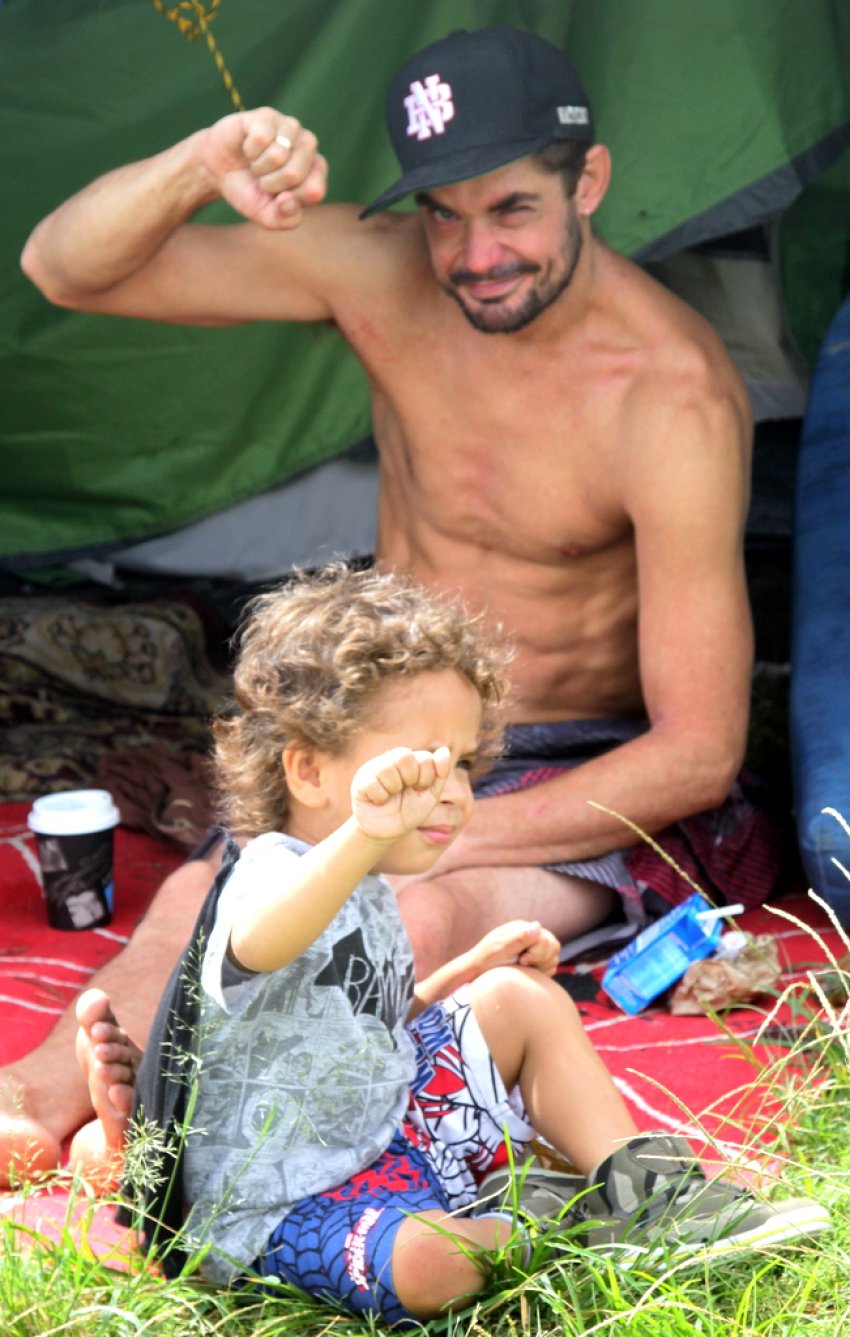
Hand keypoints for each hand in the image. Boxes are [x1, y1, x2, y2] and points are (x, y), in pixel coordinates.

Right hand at [200, 108, 327, 228]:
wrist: (218, 170)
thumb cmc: (249, 191)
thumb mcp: (267, 216)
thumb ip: (285, 218)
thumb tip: (290, 200)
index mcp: (316, 171)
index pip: (314, 191)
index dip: (288, 200)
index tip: (277, 196)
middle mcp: (308, 145)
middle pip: (294, 174)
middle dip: (270, 184)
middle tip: (262, 179)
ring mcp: (289, 127)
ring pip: (278, 155)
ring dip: (259, 167)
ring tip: (256, 163)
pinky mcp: (267, 116)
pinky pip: (261, 138)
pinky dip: (249, 150)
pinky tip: (248, 147)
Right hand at [351, 747, 451, 843]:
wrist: (388, 833)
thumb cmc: (409, 812)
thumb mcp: (430, 795)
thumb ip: (439, 774)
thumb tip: (444, 750)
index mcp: (409, 760)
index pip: (424, 757)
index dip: (426, 778)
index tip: (419, 789)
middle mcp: (390, 759)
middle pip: (404, 756)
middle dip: (410, 779)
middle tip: (404, 791)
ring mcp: (373, 768)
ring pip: (387, 768)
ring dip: (393, 789)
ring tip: (390, 796)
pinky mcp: (360, 781)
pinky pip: (372, 783)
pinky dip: (380, 798)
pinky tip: (378, 801)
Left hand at [466, 920, 559, 977]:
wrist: (475, 972)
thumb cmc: (484, 960)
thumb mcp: (498, 949)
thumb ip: (518, 939)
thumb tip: (537, 925)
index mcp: (521, 928)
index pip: (545, 938)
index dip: (538, 952)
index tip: (522, 961)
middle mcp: (529, 935)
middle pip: (553, 946)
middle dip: (541, 959)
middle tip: (522, 964)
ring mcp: (533, 948)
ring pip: (554, 957)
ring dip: (542, 966)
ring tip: (523, 968)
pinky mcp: (535, 961)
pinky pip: (550, 966)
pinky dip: (542, 972)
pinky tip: (528, 973)